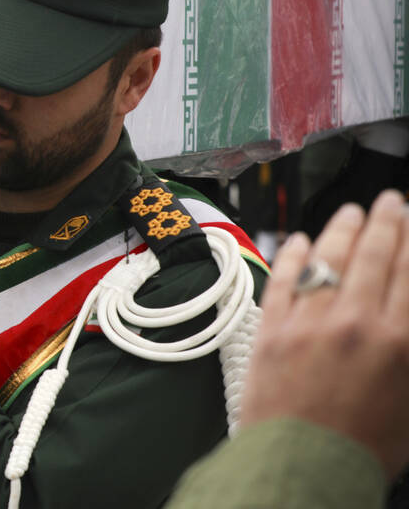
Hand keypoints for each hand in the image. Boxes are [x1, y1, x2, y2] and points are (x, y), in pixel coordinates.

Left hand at [241, 189, 408, 477]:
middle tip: (390, 202)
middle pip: (375, 255)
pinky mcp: (272, 327)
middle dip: (386, 222)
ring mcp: (310, 320)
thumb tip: (403, 312)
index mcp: (401, 340)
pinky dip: (294, 255)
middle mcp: (357, 321)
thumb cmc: (365, 447)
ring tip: (352, 211)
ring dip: (343, 229)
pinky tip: (301, 240)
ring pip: (329, 258)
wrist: (303, 466)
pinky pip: (285, 279)